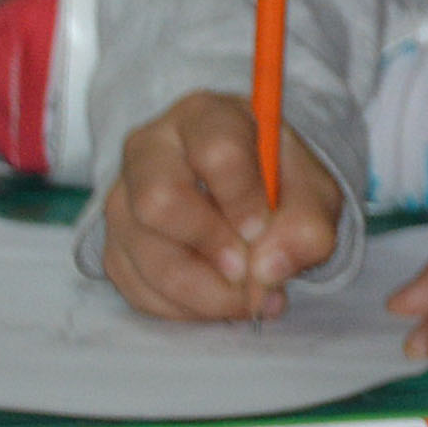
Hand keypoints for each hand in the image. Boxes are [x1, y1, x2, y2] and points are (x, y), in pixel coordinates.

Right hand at [105, 91, 344, 320]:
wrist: (248, 197)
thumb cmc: (277, 184)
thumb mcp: (313, 195)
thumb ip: (307, 226)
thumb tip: (269, 271)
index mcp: (206, 118)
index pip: (215, 151)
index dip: (242, 199)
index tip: (264, 230)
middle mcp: (151, 150)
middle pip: (159, 201)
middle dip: (211, 248)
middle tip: (249, 273)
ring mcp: (123, 197)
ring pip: (143, 251)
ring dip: (201, 291)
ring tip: (247, 300)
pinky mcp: (115, 242)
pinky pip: (134, 286)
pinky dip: (182, 308)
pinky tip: (218, 302)